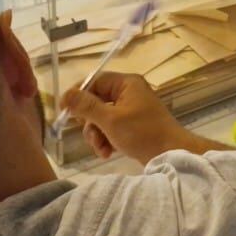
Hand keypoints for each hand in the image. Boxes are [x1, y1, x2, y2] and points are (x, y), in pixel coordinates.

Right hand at [61, 71, 191, 164]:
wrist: (171, 154)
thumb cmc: (142, 133)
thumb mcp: (110, 120)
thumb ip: (87, 106)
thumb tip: (65, 95)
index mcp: (127, 84)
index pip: (95, 81)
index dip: (78, 94)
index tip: (63, 110)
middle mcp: (129, 92)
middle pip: (97, 102)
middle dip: (90, 123)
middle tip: (91, 137)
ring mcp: (132, 109)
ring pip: (102, 118)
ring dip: (97, 135)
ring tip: (102, 149)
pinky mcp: (133, 125)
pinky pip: (111, 128)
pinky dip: (107, 139)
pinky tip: (108, 153)